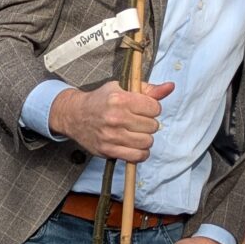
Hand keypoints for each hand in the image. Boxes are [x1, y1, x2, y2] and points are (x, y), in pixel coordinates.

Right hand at [50, 80, 174, 161]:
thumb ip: (148, 89)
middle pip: (152, 126)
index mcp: (120, 99)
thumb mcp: (122, 88)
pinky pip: (137, 156)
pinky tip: (134, 146)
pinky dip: (140, 153)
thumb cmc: (100, 100)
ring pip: (147, 142)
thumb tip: (170, 87)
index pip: (154, 108)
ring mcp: (111, 136)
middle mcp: (115, 118)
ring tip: (135, 133)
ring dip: (145, 138)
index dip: (152, 108)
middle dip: (148, 124)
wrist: (74, 115)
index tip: (143, 109)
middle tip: (137, 121)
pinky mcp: (108, 150)